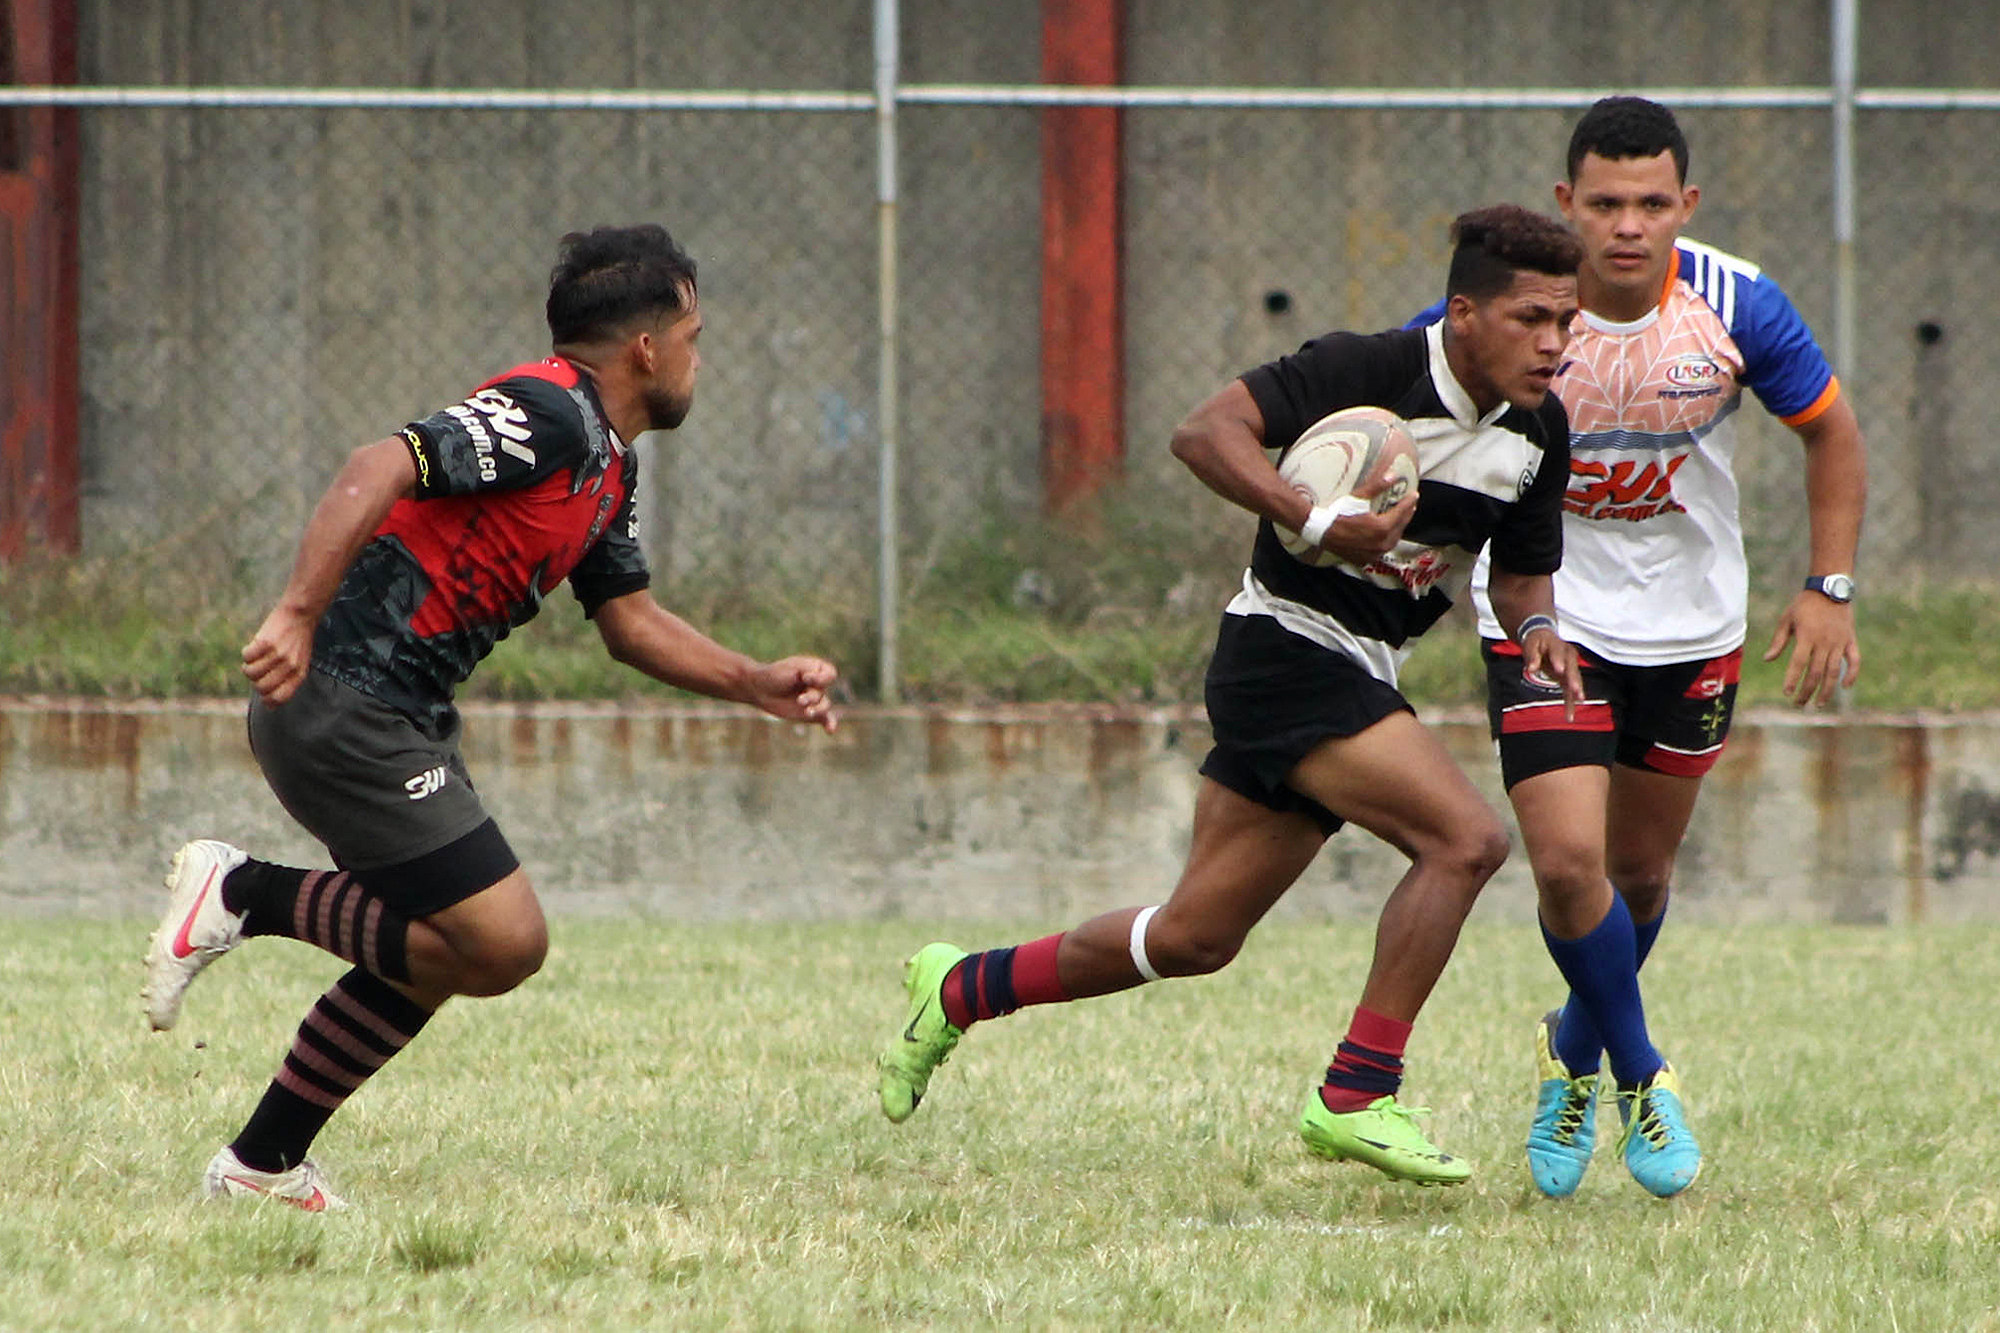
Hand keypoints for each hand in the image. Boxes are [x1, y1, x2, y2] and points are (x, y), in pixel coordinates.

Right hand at [241, 604, 317, 705]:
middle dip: (256, 681)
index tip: (262, 694)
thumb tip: (269, 707)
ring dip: (249, 666)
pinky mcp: (265, 642)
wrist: (301, 615)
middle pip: (261, 687)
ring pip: (250, 673)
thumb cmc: (298, 642)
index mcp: (299, 674)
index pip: (279, 697)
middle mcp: (289, 666)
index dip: (266, 699)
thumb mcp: (300, 664)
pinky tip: (255, 646)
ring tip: (257, 657)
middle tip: (260, 669)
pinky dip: (247, 652)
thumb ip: (287, 684)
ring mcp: (277, 654)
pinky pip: (246, 657)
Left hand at [748, 656, 840, 732]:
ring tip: (807, 712)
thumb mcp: (792, 666)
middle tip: (799, 700)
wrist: (759, 689)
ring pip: (824, 706)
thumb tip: (817, 683)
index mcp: (816, 670)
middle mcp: (817, 686)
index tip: (805, 678)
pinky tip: (830, 731)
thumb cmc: (775, 674)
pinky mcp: (809, 714)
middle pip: (823, 692)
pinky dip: (830, 724)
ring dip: (817, 710)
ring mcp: (814, 701)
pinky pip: (824, 719)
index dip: (821, 678)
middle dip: (812, 697)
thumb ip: (808, 670)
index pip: (831, 674)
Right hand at [1317, 491, 1416, 566]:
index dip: (1408, 502)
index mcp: (1381, 528)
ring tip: (1400, 520)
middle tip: (1410, 506)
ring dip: (1397, 529)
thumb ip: (1378, 486)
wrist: (1319, 530)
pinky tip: (1385, 535)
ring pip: (1392, 540)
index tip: (1414, 495)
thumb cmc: (1337, 512)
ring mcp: (1373, 554)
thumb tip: (1393, 475)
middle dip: (1406, 515)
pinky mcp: (1364, 559)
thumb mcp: (1358, 497)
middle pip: (1399, 527)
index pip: (1401, 512)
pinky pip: (1381, 550)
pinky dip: (1385, 541)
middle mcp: (1380, 544)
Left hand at [1521, 625, 1585, 720]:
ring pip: (1574, 679)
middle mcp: (1568, 656)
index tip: (1560, 670)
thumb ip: (1531, 656)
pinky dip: (1570, 702)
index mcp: (1557, 646)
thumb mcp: (1530, 645)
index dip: (1559, 661)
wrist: (1544, 638)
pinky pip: (1570, 690)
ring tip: (1580, 699)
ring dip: (1577, 690)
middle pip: (1572, 668)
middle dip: (1574, 679)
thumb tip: (1531, 668)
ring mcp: (1570, 667)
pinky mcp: (1567, 677)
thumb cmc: (1536, 641)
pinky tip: (1570, 714)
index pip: (1559, 653)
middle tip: (1575, 688)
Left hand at [1764, 592, 1859, 706]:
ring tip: (1819, 703)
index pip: (1799, 663)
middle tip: (1798, 704)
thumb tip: (1767, 659)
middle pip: (1816, 673)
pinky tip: (1846, 686)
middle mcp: (1824, 642)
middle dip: (1807, 691)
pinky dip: (1852, 674)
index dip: (1793, 679)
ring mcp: (1839, 642)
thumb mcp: (1786, 619)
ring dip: (1827, 690)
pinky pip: (1855, 660)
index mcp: (1807, 636)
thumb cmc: (1804, 605)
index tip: (1787, 693)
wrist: (1830, 588)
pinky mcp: (1850, 640)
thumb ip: (1778, 641)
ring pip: (1834, 671)